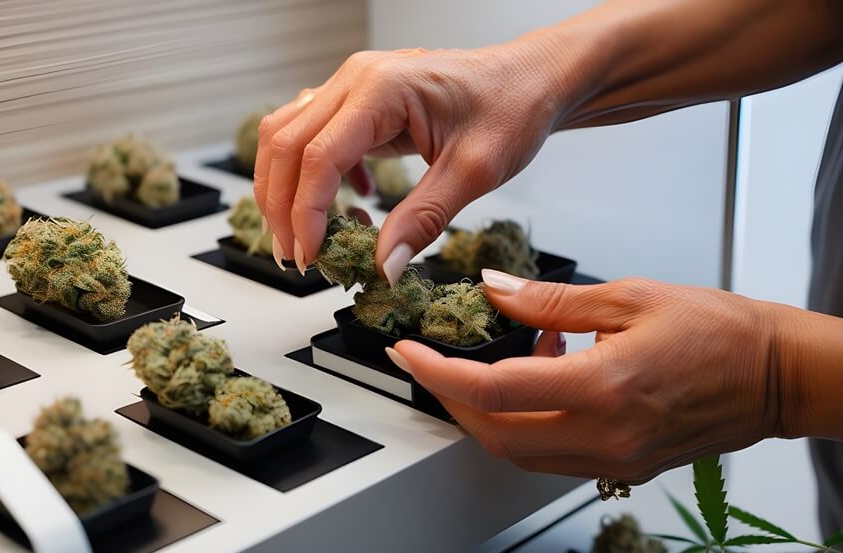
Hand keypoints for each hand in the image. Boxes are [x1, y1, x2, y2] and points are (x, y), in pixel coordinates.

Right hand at [252, 38, 573, 281]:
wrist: (533, 79)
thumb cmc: (512, 107)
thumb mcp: (474, 172)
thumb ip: (423, 219)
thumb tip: (382, 266)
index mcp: (382, 88)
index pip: (318, 156)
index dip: (306, 213)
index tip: (313, 256)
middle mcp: (356, 79)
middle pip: (285, 144)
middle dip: (282, 207)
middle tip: (298, 258)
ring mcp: (353, 86)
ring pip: (287, 136)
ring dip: (288, 190)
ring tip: (312, 237)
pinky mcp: (359, 102)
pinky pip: (313, 137)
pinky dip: (316, 176)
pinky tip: (356, 203)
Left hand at [386, 269, 784, 484]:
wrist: (775, 374)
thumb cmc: (718, 330)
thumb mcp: (628, 296)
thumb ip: (550, 300)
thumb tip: (493, 290)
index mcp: (604, 388)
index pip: (494, 391)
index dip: (438, 374)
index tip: (408, 353)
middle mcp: (605, 435)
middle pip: (495, 433)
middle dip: (452, 399)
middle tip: (435, 362)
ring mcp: (614, 459)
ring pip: (519, 451)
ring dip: (489, 410)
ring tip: (505, 359)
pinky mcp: (622, 466)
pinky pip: (552, 454)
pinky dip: (527, 420)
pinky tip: (542, 377)